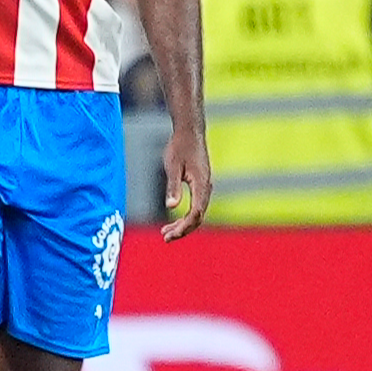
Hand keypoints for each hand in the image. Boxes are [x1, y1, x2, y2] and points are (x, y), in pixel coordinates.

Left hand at [160, 124, 211, 241]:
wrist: (190, 132)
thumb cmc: (180, 147)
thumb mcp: (172, 166)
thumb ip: (173, 186)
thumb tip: (171, 207)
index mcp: (201, 185)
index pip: (196, 213)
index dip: (183, 227)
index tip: (170, 234)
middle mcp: (206, 188)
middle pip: (198, 217)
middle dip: (182, 230)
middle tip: (165, 238)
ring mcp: (205, 187)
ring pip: (197, 213)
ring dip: (183, 224)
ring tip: (166, 233)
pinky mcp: (201, 185)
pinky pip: (196, 206)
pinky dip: (186, 215)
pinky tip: (174, 219)